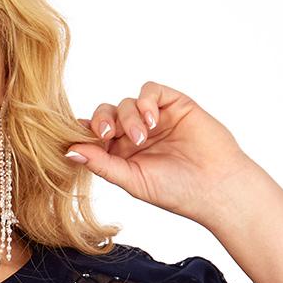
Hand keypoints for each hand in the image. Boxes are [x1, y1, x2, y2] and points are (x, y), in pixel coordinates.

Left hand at [65, 81, 256, 224]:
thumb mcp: (131, 179)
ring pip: (126, 103)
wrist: (215, 187)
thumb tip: (68, 152)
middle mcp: (135, 134)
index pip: (95, 135)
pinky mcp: (174, 104)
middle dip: (102, 121)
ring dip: (128, 118)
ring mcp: (154, 118)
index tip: (79, 138)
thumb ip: (100, 163)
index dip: (85, 133)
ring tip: (142, 137)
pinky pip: (150, 91)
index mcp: (121, 154)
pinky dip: (145, 102)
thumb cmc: (175, 191)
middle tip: (107, 134)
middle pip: (106, 115)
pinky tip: (152, 120)